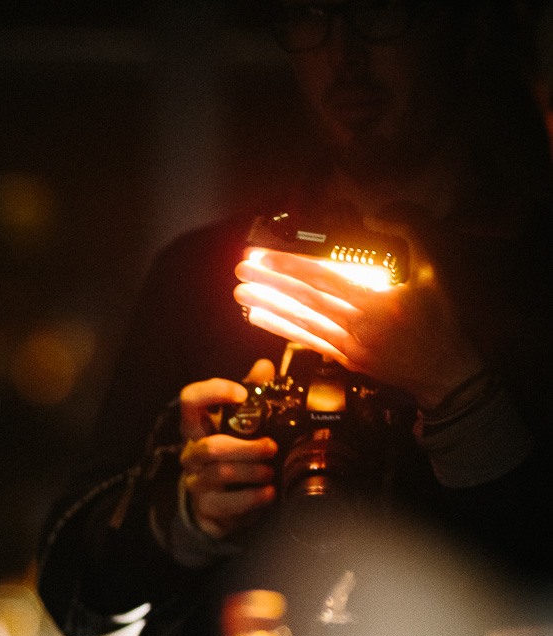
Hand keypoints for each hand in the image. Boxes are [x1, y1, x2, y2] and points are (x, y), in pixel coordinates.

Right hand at [177, 359, 277, 539]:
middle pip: (210, 446)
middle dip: (246, 447)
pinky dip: (253, 497)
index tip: (242, 394)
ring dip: (253, 471)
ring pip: (222, 473)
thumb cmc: (232, 457)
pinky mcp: (206, 506)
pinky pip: (228, 502)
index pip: (190, 400)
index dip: (214, 392)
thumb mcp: (241, 425)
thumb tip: (264, 366)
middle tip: (271, 447)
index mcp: (197, 427)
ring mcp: (196, 481)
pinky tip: (268, 492)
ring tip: (270, 472)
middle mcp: (191, 452)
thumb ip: (252, 395)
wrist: (220, 504)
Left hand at [233, 243, 481, 408]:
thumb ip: (413, 234)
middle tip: (241, 269)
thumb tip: (385, 212)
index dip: (291, 266)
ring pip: (301, 322)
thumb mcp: (435, 272)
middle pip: (305, 300)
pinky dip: (281, 328)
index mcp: (377, 302)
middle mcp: (358, 325)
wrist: (445, 373)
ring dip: (268, 306)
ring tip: (240, 293)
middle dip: (270, 283)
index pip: (325, 279)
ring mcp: (348, 345)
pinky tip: (259, 317)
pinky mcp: (344, 359)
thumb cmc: (439, 321)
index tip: (265, 256)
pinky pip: (307, 340)